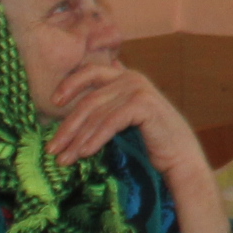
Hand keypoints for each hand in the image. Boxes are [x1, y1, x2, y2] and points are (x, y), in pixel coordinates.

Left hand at [47, 59, 198, 179]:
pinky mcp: (144, 105)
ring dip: (77, 139)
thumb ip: (104, 108)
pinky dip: (95, 138)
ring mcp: (138, 89)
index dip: (69, 84)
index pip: (90, 72)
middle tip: (51, 148)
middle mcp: (131, 78)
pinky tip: (84, 153)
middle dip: (68, 126)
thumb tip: (68, 110)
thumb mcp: (122, 119)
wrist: (181, 157)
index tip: (53, 102)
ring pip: (96, 113)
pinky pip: (110, 122)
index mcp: (125, 76)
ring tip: (64, 159)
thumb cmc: (151, 141)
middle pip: (89, 99)